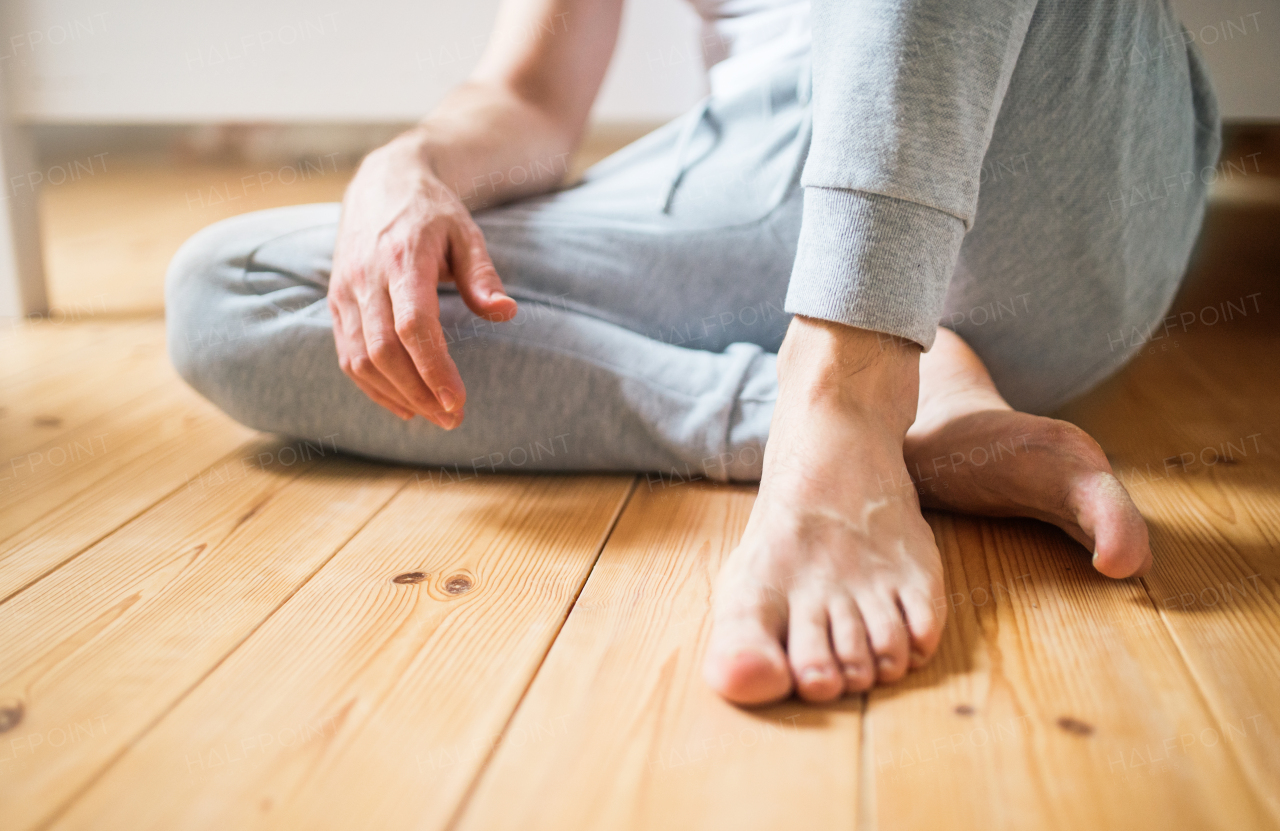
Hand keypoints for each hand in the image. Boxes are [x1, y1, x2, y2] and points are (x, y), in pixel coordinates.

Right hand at [328, 132, 517, 426]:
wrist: (381, 183)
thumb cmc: (433, 213)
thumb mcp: (467, 234)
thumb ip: (483, 277)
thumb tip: (506, 313)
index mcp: (402, 258)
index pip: (413, 325)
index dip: (433, 368)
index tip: (458, 401)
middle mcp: (366, 277)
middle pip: (383, 351)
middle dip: (418, 392)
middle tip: (452, 419)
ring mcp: (345, 291)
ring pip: (360, 359)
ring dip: (396, 396)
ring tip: (432, 416)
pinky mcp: (335, 303)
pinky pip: (346, 356)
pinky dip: (372, 387)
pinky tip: (403, 404)